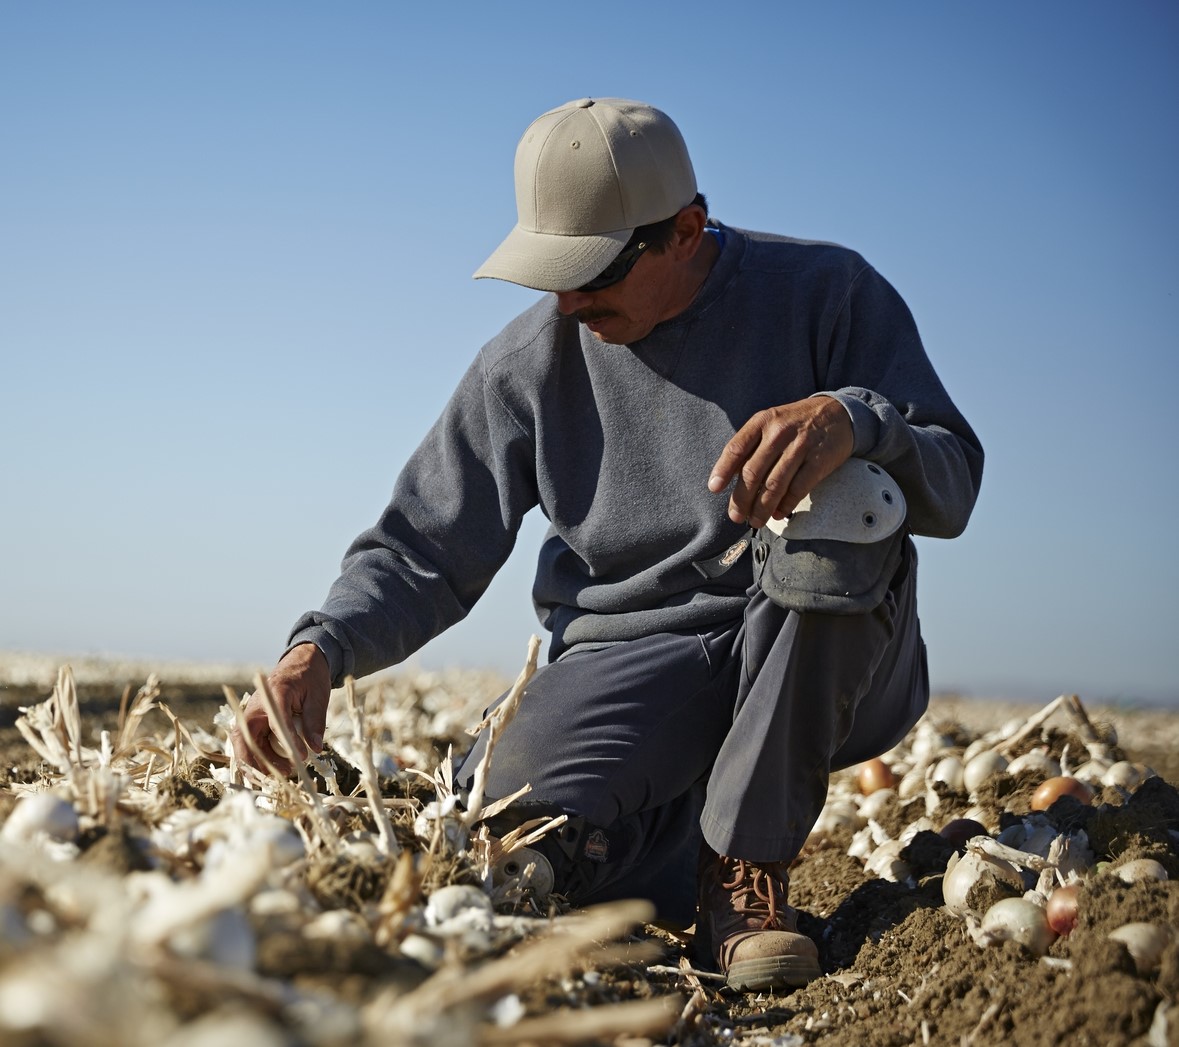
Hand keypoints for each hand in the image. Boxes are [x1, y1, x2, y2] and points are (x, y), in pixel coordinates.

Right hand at [230, 643, 330, 775]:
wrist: (301, 663)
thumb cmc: (310, 677)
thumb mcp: (318, 696)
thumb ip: (314, 721)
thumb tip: (315, 748)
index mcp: (273, 693)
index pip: (275, 722)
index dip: (288, 742)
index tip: (302, 757)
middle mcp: (256, 706)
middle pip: (245, 738)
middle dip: (258, 761)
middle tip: (282, 774)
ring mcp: (252, 715)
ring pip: (245, 744)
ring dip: (260, 763)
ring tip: (285, 772)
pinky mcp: (254, 723)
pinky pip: (251, 744)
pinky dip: (259, 758)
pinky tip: (275, 769)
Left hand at [708, 396, 853, 527]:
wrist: (838, 413)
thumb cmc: (797, 423)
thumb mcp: (771, 423)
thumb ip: (752, 445)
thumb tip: (731, 477)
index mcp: (763, 422)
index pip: (736, 448)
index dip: (723, 470)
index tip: (714, 489)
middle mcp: (779, 432)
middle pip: (753, 472)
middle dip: (741, 499)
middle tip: (736, 516)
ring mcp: (800, 446)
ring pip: (774, 484)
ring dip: (762, 508)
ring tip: (755, 521)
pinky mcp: (819, 460)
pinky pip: (798, 488)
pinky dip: (786, 505)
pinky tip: (778, 514)